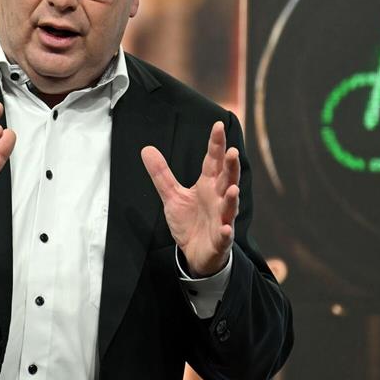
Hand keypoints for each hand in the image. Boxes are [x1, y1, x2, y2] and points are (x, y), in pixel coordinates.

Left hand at [141, 121, 239, 276]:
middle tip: (232, 152)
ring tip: (233, 189)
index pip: (213, 161)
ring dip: (232, 198)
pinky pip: (225, 235)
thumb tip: (146, 149)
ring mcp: (222, 218)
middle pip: (226, 179)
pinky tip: (225, 228)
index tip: (218, 126)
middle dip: (231, 167)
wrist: (196, 253)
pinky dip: (225, 231)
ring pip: (229, 205)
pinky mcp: (221, 239)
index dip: (216, 144)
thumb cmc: (190, 221)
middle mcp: (218, 198)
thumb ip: (162, 174)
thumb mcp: (172, 196)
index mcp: (208, 185)